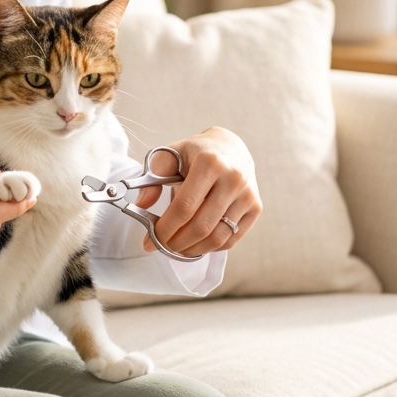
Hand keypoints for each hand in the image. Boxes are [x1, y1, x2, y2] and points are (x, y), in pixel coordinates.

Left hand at [135, 127, 260, 257]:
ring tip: (176, 249)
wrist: (230, 147)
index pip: (184, 206)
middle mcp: (233, 179)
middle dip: (177, 243)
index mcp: (209, 163)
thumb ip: (151, 179)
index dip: (165, 228)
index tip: (150, 239)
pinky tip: (196, 244)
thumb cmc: (194, 153)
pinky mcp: (256, 207)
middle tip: (161, 246)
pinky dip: (211, 248)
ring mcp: (248, 195)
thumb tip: (141, 205)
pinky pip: (232, 238)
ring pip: (218, 237)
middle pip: (201, 226)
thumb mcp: (169, 155)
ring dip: (193, 249)